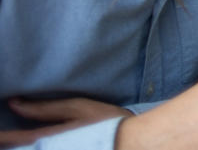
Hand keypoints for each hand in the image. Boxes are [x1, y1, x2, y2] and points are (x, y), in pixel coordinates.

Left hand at [0, 96, 128, 147]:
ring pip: (29, 149)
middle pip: (19, 147)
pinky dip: (31, 147)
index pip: (10, 139)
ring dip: (19, 144)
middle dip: (8, 140)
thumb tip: (13, 103)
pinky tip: (34, 143)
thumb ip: (44, 109)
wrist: (133, 142)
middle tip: (5, 135)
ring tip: (14, 139)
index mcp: (45, 140)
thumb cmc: (107, 123)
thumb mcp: (77, 108)